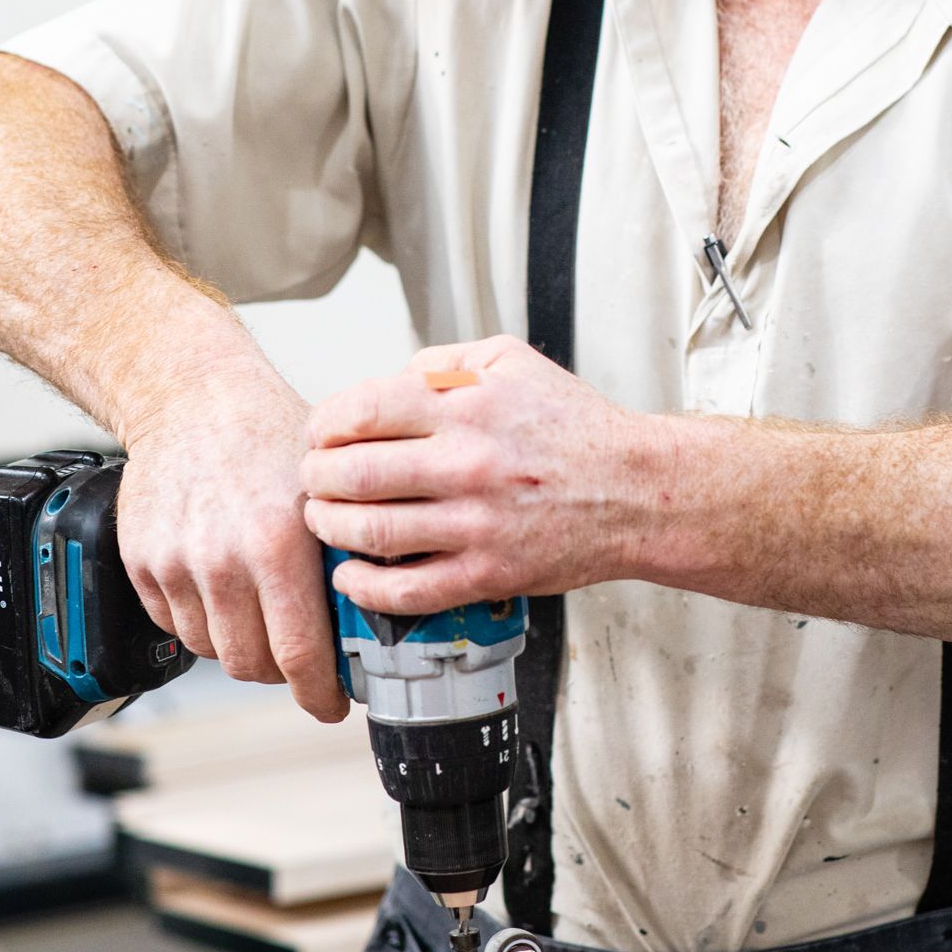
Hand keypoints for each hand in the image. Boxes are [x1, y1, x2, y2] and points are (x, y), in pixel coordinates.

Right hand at [116, 350, 347, 721]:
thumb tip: (382, 614)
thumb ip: (349, 550)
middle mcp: (222, 561)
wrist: (191, 395)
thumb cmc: (267, 432)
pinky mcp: (141, 562)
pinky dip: (201, 621)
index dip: (320, 694)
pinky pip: (175, 625)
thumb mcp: (330, 485)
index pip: (300, 656)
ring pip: (213, 651)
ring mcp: (175, 564)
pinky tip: (222, 588)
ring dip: (240, 645)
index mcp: (278, 544)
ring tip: (260, 611)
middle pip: (253, 666)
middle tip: (298, 655)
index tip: (332, 704)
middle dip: (283, 673)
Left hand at [299, 336, 650, 615]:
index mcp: (468, 405)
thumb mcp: (512, 362)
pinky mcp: (489, 573)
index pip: (360, 411)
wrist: (638, 491)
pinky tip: (351, 574)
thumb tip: (389, 380)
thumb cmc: (575, 427)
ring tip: (324, 521)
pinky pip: (406, 591)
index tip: (320, 435)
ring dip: (330, 528)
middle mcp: (468, 463)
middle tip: (313, 479)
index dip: (323, 425)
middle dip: (316, 477)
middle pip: (352, 473)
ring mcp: (477, 523)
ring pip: (370, 532)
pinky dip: (363, 586)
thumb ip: (443, 360)